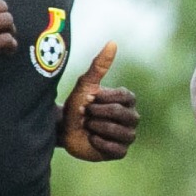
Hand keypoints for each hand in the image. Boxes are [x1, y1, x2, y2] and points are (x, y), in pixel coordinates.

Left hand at [59, 42, 134, 159]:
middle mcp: (131, 117)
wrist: (64, 129)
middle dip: (99, 114)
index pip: (124, 97)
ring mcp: (127, 135)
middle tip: (87, 115)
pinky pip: (117, 149)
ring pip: (121, 133)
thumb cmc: (76, 105)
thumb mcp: (85, 84)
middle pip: (123, 115)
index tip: (89, 99)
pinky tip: (92, 139)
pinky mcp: (121, 152)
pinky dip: (100, 143)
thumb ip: (100, 65)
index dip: (104, 99)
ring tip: (89, 126)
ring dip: (99, 128)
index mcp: (127, 100)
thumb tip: (112, 42)